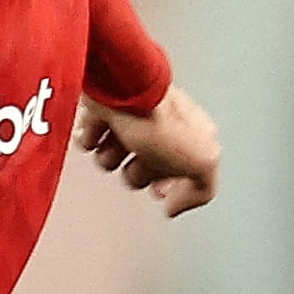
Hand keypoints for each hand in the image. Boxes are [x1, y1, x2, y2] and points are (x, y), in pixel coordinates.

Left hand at [73, 84, 218, 216]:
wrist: (120, 89)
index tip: (159, 192)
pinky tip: (98, 130)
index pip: (183, 173)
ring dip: (110, 157)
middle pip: (143, 172)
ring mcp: (130, 119)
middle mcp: (161, 126)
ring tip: (116, 142)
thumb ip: (202, 191)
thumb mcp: (202, 163)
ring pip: (112, 159)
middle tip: (138, 157)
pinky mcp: (101, 111)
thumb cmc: (160, 117)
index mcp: (192, 134)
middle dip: (137, 172)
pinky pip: (90, 140)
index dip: (169, 185)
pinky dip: (91, 139)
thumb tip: (176, 205)